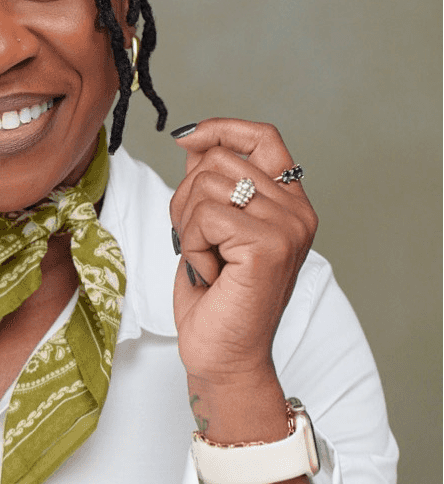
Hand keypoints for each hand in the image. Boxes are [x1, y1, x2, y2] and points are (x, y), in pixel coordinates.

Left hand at [169, 119, 316, 388]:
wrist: (222, 355)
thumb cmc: (215, 298)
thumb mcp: (209, 228)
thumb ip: (209, 183)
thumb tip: (196, 140)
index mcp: (289, 203)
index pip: (264, 136)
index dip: (222, 128)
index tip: (186, 137)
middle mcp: (297, 211)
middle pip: (220, 159)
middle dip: (188, 197)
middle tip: (197, 241)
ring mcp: (287, 227)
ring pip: (207, 185)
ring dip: (188, 226)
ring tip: (207, 261)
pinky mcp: (269, 245)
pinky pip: (205, 216)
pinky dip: (192, 246)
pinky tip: (210, 274)